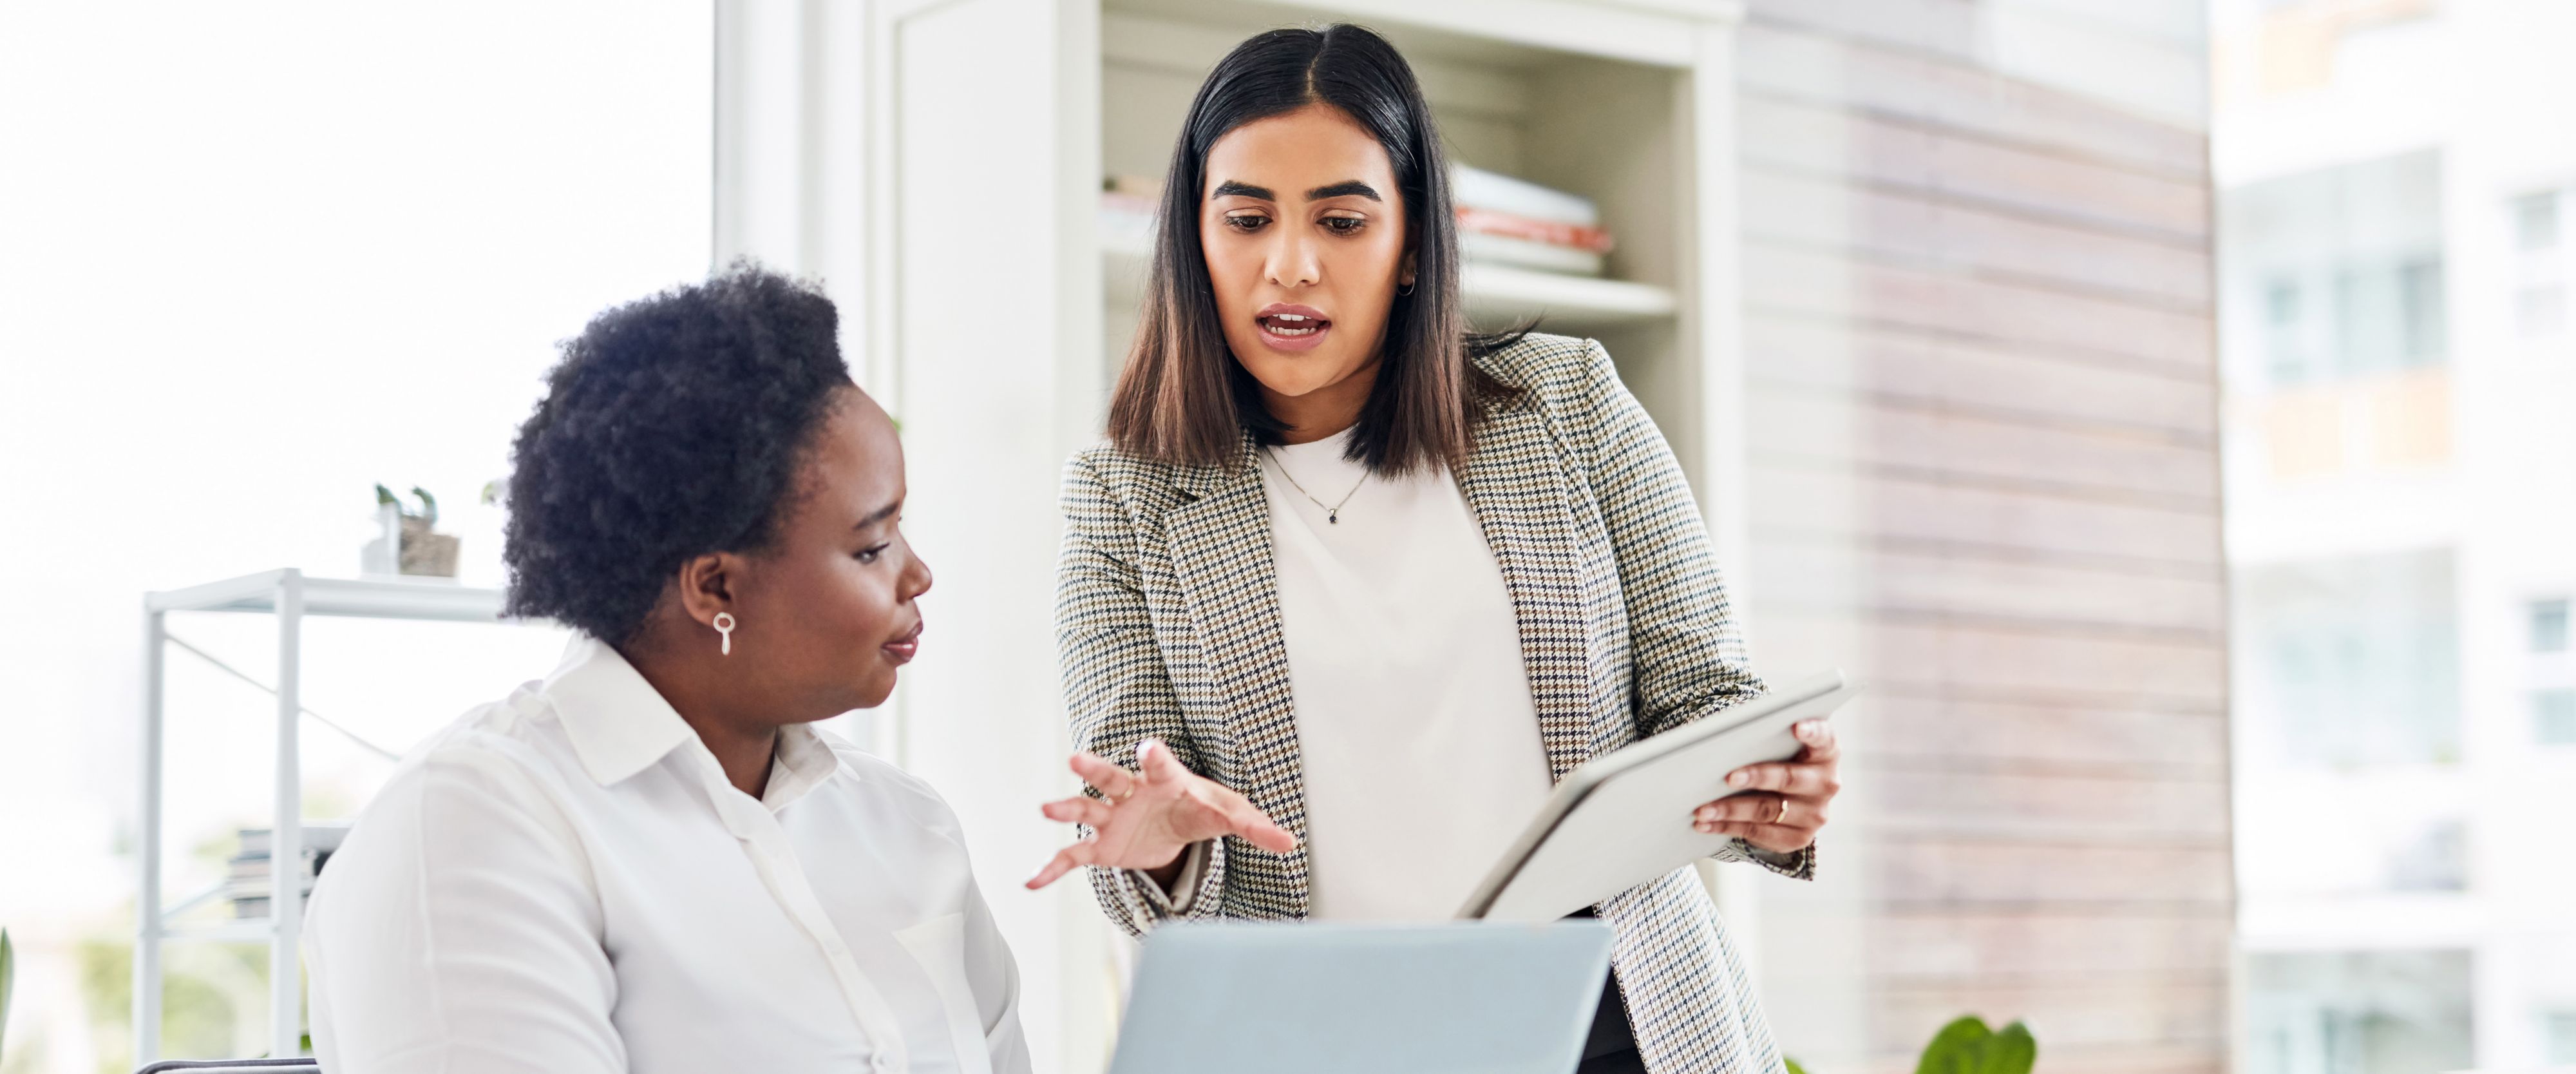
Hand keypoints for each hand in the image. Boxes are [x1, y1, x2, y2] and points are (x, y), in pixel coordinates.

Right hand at [1026, 738, 1296, 889]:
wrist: (1175, 825)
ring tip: (1045, 809)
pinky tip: (1031, 882)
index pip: (1161, 767)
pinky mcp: (1100, 847)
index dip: (1155, 759)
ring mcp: (1112, 819)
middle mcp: (1132, 794)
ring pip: (1086, 809)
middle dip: (1095, 769)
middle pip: (1112, 777)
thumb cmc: (1202, 810)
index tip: (1149, 748)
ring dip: (1066, 809)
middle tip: (1076, 759)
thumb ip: (1256, 828)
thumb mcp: (1230, 816)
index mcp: (1165, 781)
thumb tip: (1291, 843)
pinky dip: (1052, 869)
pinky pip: (1072, 858)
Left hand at [1693, 719, 1838, 854]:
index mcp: (1825, 752)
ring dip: (1730, 809)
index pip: (1823, 738)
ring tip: (1702, 809)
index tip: (1797, 727)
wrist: (1791, 798)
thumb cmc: (1779, 758)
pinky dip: (1728, 827)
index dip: (1812, 732)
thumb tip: (1725, 739)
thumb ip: (1766, 737)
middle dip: (1757, 777)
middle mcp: (1826, 783)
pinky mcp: (1799, 838)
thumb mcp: (1781, 745)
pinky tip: (1706, 824)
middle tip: (1729, 777)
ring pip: (1768, 810)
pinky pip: (1758, 833)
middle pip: (1789, 778)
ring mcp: (1815, 814)